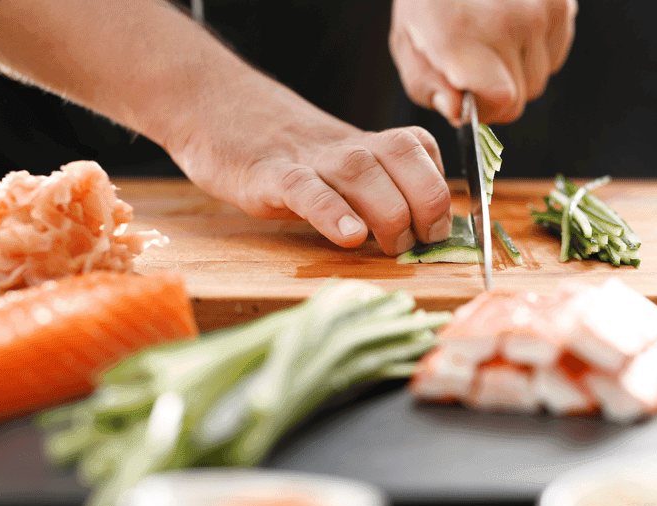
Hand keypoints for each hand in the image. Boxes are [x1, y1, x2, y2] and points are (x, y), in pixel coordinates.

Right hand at [166, 73, 452, 255]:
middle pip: (404, 159)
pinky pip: (306, 191)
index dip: (440, 192)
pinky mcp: (268, 175)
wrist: (216, 109)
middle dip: (426, 204)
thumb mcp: (339, 164)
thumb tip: (422, 235)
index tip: (437, 230)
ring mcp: (308, 159)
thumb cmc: (287, 154)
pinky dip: (332, 213)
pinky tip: (349, 237)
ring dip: (389, 212)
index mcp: (368, 146)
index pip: (423, 149)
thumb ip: (376, 192)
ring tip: (392, 245)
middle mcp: (347, 147)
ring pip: (362, 172)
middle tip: (417, 243)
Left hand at [389, 0, 576, 124]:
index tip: (471, 96)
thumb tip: (457, 111)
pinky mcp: (559, 2)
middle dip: (500, 90)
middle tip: (477, 62)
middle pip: (523, 95)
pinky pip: (556, 52)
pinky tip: (512, 26)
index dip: (488, 108)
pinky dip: (536, 48)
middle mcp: (507, 21)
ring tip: (493, 39)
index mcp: (462, 36)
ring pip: (541, 76)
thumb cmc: (429, 0)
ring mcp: (538, 10)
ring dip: (518, 69)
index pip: (504, 100)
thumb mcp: (408, 44)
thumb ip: (428, 87)